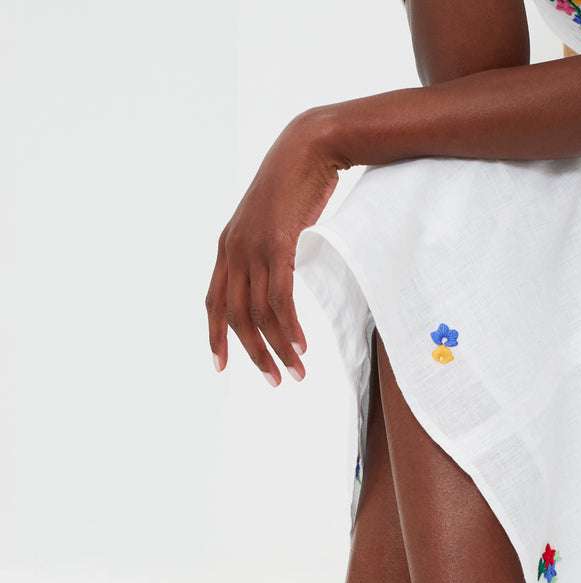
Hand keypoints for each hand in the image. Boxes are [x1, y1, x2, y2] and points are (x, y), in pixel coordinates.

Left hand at [206, 110, 340, 384]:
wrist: (309, 147)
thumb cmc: (295, 184)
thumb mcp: (271, 223)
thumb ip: (265, 251)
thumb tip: (275, 277)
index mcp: (227, 247)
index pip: (213, 301)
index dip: (215, 337)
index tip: (220, 366)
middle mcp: (233, 250)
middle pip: (235, 316)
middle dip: (253, 354)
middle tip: (273, 380)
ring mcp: (253, 247)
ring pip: (258, 314)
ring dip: (277, 348)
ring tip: (295, 370)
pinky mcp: (277, 245)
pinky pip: (279, 299)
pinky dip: (289, 327)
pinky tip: (299, 344)